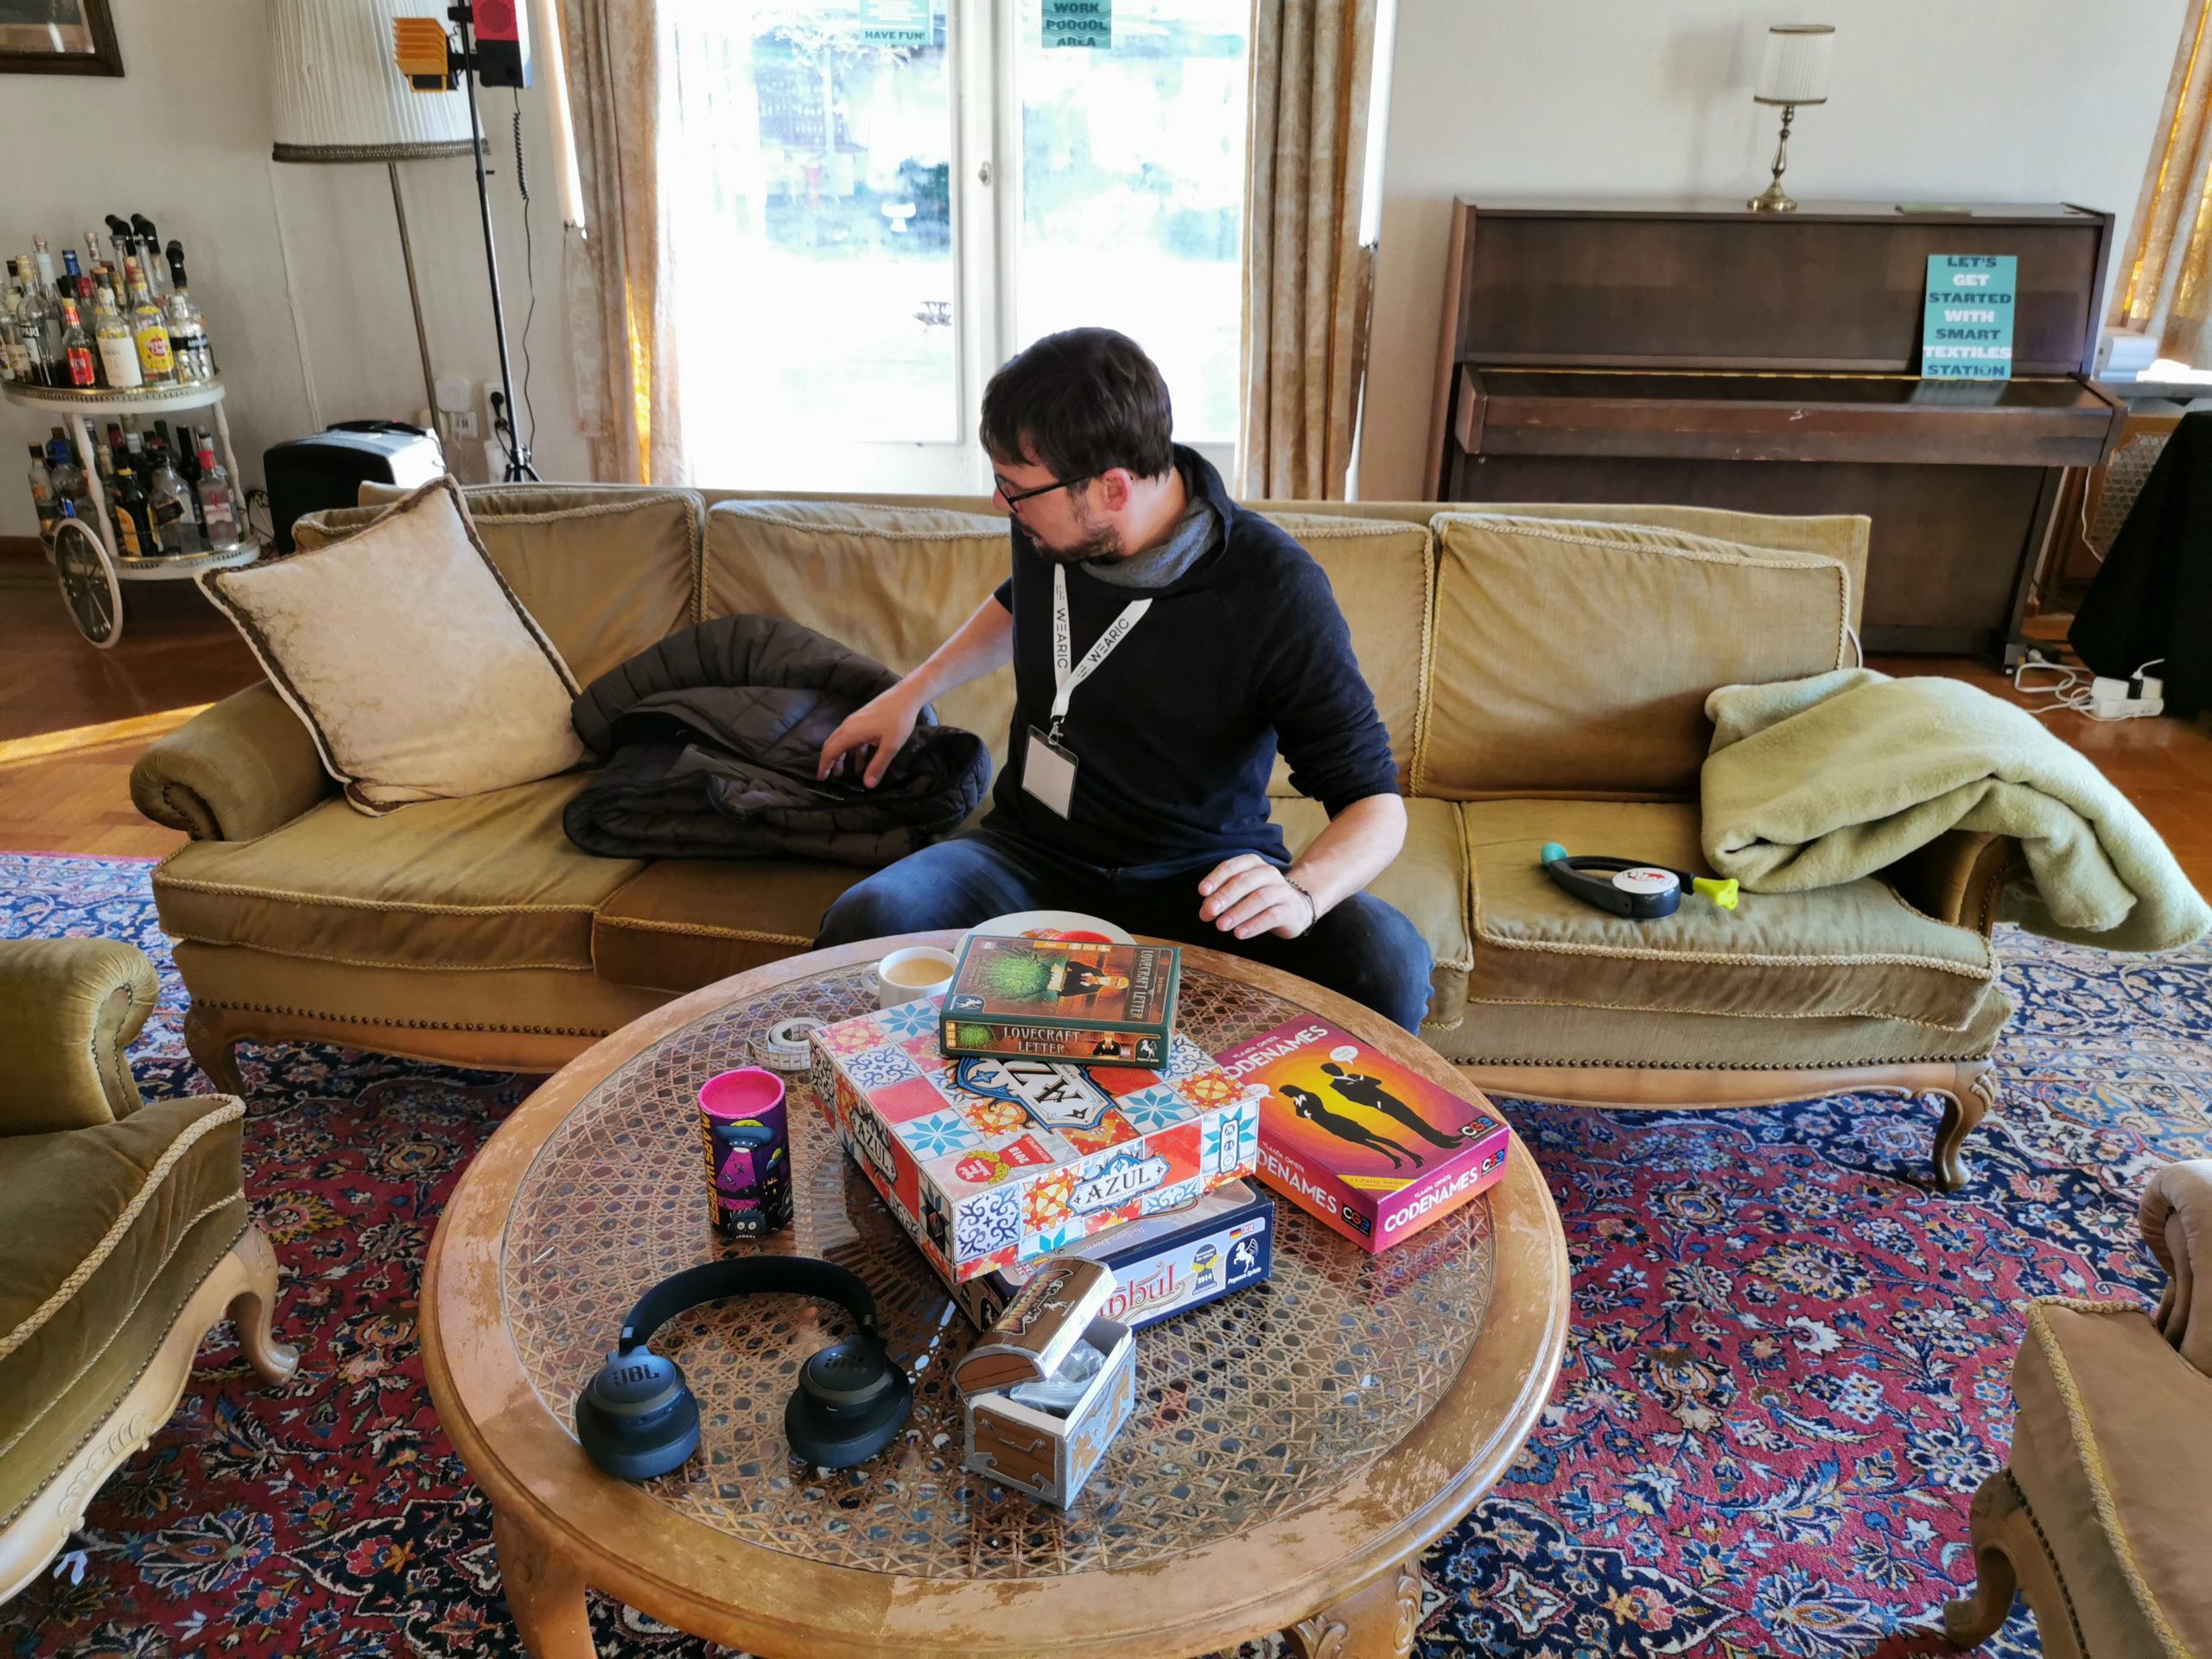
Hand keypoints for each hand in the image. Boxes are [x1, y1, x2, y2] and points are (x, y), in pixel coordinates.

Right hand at [818, 684, 923, 787]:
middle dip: (828, 761)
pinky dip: (853, 750)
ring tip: (842, 772)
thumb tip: (868, 785)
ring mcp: (855, 722)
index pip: (830, 751)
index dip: (824, 765)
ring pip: (842, 741)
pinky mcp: (863, 720)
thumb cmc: (898, 719)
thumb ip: (878, 765)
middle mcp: (849, 726)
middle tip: (826, 776)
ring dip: (841, 757)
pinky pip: (853, 737)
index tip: (820, 778)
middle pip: (832, 745)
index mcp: (851, 732)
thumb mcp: (890, 746)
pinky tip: (860, 761)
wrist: (905, 696)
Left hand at [1197, 856, 1316, 939]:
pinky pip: (1272, 916)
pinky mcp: (1289, 910)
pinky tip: (1239, 933)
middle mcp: (1268, 873)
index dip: (1216, 878)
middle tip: (1209, 910)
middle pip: (1244, 881)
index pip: (1232, 866)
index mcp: (1253, 864)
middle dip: (1225, 895)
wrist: (1296, 908)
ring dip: (1237, 912)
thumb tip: (1204, 912)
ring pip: (1259, 898)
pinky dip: (1254, 924)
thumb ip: (1220, 901)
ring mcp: (1281, 891)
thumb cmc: (1260, 899)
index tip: (1202, 891)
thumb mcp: (1239, 895)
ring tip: (1221, 925)